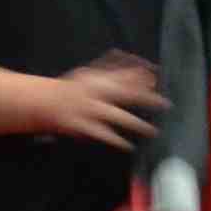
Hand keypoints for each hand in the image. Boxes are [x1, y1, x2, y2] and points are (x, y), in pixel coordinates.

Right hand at [34, 57, 164, 148]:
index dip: (141, 77)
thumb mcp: (90, 74)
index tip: (156, 79)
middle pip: (126, 94)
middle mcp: (95, 93)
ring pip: (117, 117)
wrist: (45, 103)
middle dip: (146, 99)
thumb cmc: (71, 89)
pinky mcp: (84, 126)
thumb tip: (136, 63)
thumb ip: (112, 69)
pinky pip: (104, 135)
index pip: (123, 75)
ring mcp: (90, 111)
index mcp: (97, 79)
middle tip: (164, 104)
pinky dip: (117, 141)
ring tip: (152, 131)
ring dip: (136, 124)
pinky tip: (128, 146)